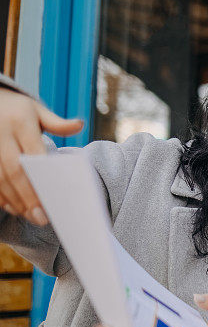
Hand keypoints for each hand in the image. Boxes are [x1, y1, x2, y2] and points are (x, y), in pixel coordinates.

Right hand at [0, 90, 82, 224]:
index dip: (42, 176)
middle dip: (28, 195)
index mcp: (20, 123)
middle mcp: (0, 136)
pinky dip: (1, 197)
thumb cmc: (17, 110)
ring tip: (31, 216)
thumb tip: (80, 125)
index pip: (33, 152)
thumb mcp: (37, 110)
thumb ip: (57, 123)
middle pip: (14, 170)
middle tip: (41, 216)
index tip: (53, 195)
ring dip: (14, 200)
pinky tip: (14, 208)